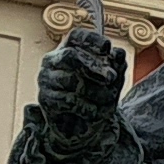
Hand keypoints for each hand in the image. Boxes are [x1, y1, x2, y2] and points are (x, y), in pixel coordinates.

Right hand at [27, 26, 125, 163]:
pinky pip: (67, 100)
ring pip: (71, 80)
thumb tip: (119, 54)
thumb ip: (116, 66)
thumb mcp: (111, 81)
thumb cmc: (96, 97)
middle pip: (70, 55)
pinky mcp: (45, 99)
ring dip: (94, 91)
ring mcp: (46, 79)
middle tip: (112, 77)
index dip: (91, 40)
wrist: (83, 126)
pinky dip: (86, 107)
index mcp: (69, 49)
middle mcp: (53, 61)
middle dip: (94, 66)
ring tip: (108, 99)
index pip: (76, 36)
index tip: (107, 48)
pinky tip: (95, 111)